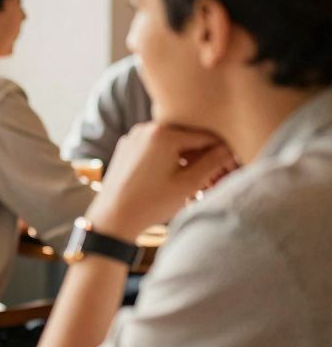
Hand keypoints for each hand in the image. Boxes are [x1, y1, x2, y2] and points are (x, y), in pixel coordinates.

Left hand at [86, 122, 234, 240]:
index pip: (205, 136)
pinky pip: (155, 149)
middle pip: (187, 138)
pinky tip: (177, 178)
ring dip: (187, 159)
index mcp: (163, 133)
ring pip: (171, 144)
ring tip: (199, 181)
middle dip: (203, 156)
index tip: (234, 163)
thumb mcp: (188, 183)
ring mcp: (133, 137)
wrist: (112, 218)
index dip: (222, 151)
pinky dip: (169, 159)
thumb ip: (213, 162)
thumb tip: (229, 148)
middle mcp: (146, 128)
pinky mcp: (126, 148)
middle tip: (217, 175)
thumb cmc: (151, 203)